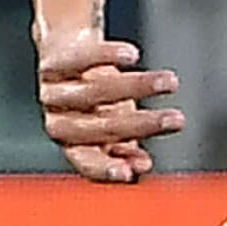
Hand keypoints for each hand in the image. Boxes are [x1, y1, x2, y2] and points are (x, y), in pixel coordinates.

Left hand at [34, 28, 180, 183]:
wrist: (66, 53)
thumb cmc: (97, 99)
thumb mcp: (113, 127)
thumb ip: (126, 147)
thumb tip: (142, 165)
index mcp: (74, 146)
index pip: (87, 163)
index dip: (107, 169)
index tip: (130, 172)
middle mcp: (59, 123)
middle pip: (100, 126)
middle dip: (142, 125)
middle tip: (176, 119)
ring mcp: (52, 94)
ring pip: (96, 91)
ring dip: (138, 86)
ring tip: (171, 81)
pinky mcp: (50, 64)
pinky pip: (79, 60)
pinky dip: (106, 56)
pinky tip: (132, 55)